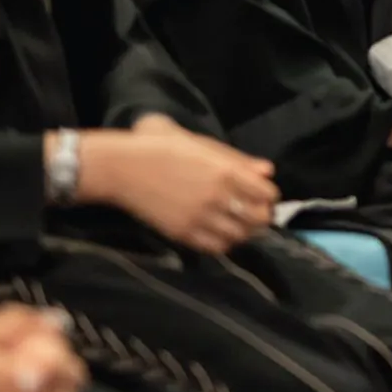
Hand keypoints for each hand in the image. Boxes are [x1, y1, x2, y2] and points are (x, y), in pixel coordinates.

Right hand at [77, 124, 278, 253]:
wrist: (123, 167)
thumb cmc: (163, 147)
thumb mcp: (203, 144)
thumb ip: (238, 159)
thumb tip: (267, 172)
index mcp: (226, 171)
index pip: (267, 195)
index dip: (269, 196)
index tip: (263, 196)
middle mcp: (217, 196)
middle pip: (258, 219)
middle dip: (261, 216)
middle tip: (254, 213)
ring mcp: (199, 217)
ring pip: (239, 236)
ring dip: (243, 231)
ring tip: (237, 224)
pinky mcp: (181, 232)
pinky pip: (214, 247)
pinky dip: (223, 243)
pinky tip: (219, 233)